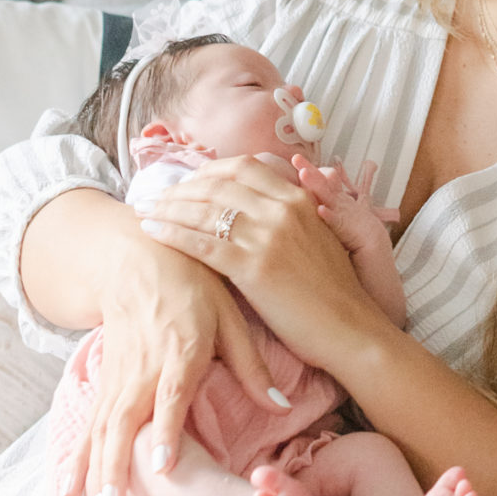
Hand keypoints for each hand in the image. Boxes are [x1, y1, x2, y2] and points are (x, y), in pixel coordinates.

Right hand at [62, 220, 274, 495]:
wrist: (135, 259)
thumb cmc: (192, 287)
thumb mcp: (229, 317)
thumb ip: (251, 366)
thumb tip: (281, 405)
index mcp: (180, 351)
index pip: (170, 394)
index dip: (165, 428)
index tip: (161, 465)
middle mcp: (143, 369)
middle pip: (125, 421)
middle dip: (117, 465)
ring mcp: (118, 378)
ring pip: (100, 429)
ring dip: (93, 471)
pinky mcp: (104, 384)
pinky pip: (88, 426)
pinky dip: (76, 459)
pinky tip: (67, 492)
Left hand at [142, 153, 390, 370]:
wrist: (350, 328)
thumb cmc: (334, 290)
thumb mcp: (319, 236)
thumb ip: (293, 214)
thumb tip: (259, 205)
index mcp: (299, 198)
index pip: (243, 167)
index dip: (209, 171)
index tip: (188, 181)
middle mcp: (283, 208)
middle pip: (218, 183)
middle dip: (182, 188)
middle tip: (158, 196)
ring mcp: (268, 236)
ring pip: (205, 210)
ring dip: (169, 208)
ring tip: (146, 212)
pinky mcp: (254, 267)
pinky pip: (202, 243)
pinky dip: (172, 234)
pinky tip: (153, 233)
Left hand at [290, 153, 398, 258]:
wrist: (373, 241)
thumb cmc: (353, 228)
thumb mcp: (339, 210)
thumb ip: (327, 203)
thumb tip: (313, 200)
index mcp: (336, 196)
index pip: (321, 178)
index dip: (309, 167)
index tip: (296, 157)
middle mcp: (337, 200)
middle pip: (321, 181)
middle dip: (308, 169)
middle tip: (296, 157)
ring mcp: (341, 211)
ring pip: (326, 195)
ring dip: (315, 184)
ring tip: (303, 173)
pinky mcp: (344, 226)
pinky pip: (335, 219)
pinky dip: (328, 214)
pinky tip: (321, 209)